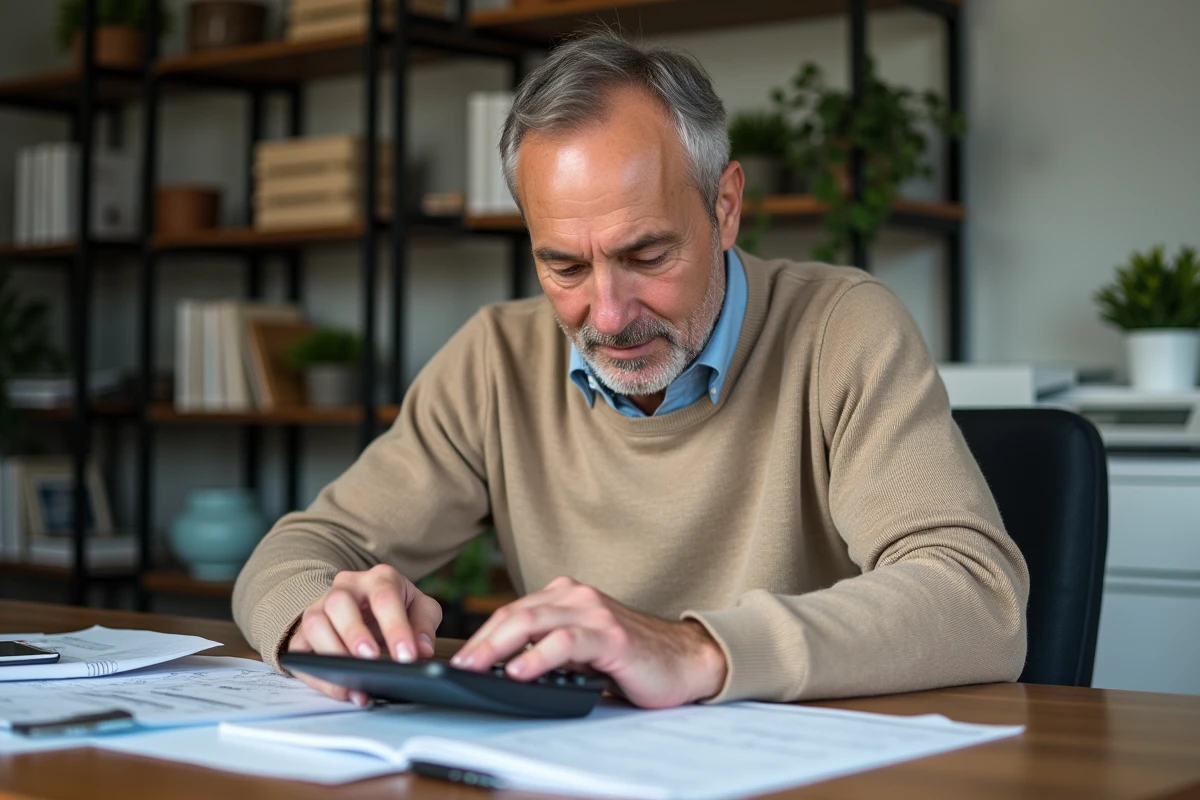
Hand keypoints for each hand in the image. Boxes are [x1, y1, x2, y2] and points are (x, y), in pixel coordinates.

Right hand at [286, 564, 441, 705]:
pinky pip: (300, 653)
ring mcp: (320, 608)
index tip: (406, 657)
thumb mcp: (420, 609)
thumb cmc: (396, 607)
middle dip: (355, 634)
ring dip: (332, 653)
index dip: (395, 628)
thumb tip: (422, 650)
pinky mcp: (303, 633)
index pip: (384, 597)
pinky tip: (341, 691)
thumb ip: (424, 625)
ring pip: (314, 623)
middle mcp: (345, 588)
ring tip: (354, 681)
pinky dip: (318, 675)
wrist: (367, 607)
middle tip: (371, 661)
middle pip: (340, 602)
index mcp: (378, 578)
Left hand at [450, 576, 727, 708]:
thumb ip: (549, 648)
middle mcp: (578, 597)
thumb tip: (503, 668)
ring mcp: (594, 613)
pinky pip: (566, 642)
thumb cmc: (632, 659)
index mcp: (567, 596)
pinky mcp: (611, 636)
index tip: (460, 660)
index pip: (512, 612)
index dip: (483, 636)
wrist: (685, 660)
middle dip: (481, 642)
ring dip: (498, 647)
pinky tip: (519, 672)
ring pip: (533, 622)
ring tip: (475, 668)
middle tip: (458, 666)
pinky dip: (538, 656)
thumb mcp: (582, 650)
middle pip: (515, 614)